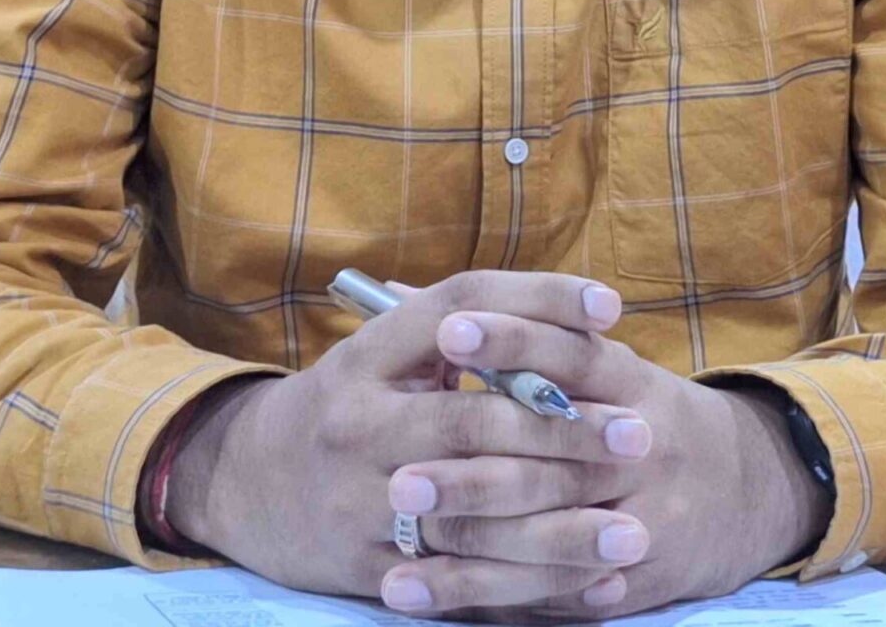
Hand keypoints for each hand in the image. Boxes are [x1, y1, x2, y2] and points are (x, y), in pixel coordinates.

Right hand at [163, 272, 655, 613]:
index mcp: (369, 352)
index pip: (461, 306)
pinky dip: (524, 585)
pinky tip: (584, 582)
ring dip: (559, 526)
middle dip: (566, 430)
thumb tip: (585, 318)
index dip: (538, 300)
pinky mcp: (361, 565)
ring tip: (632, 527)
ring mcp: (356, 498)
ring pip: (471, 513)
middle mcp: (358, 420)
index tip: (612, 307)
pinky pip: (454, 581)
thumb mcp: (388, 353)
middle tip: (640, 435)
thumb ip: (470, 334)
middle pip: (474, 421)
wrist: (245, 479)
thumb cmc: (350, 402)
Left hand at [388, 310, 833, 619]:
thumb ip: (523, 336)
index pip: (570, 352)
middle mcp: (642, 446)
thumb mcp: (600, 364)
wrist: (742, 490)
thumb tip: (411, 298)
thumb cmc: (636, 411)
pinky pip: (546, 594)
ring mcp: (641, 518)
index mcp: (630, 381)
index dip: (512, 339)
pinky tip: (408, 591)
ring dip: (465, 544)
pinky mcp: (631, 579)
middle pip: (551, 461)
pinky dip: (474, 594)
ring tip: (393, 548)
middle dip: (472, 473)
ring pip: (545, 536)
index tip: (449, 332)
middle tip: (399, 478)